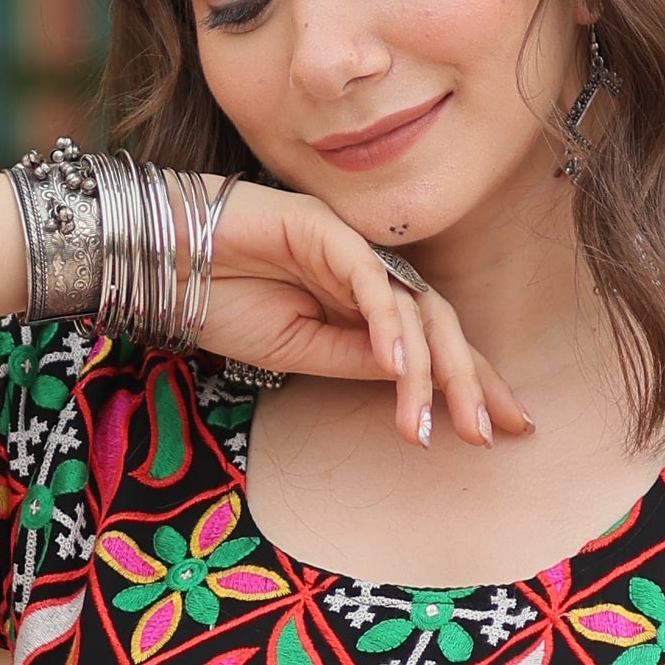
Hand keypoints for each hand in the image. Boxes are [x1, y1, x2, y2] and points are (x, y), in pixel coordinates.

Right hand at [201, 181, 530, 449]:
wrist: (162, 261)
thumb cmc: (223, 301)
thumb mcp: (299, 353)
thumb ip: (356, 362)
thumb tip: (415, 385)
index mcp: (365, 305)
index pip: (434, 344)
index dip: (471, 384)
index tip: (501, 430)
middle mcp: (370, 275)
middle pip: (440, 326)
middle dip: (468, 383)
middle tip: (485, 434)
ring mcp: (352, 250)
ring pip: (413, 309)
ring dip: (422, 371)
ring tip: (421, 424)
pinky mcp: (326, 229)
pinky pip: (370, 281)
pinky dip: (386, 322)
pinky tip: (393, 363)